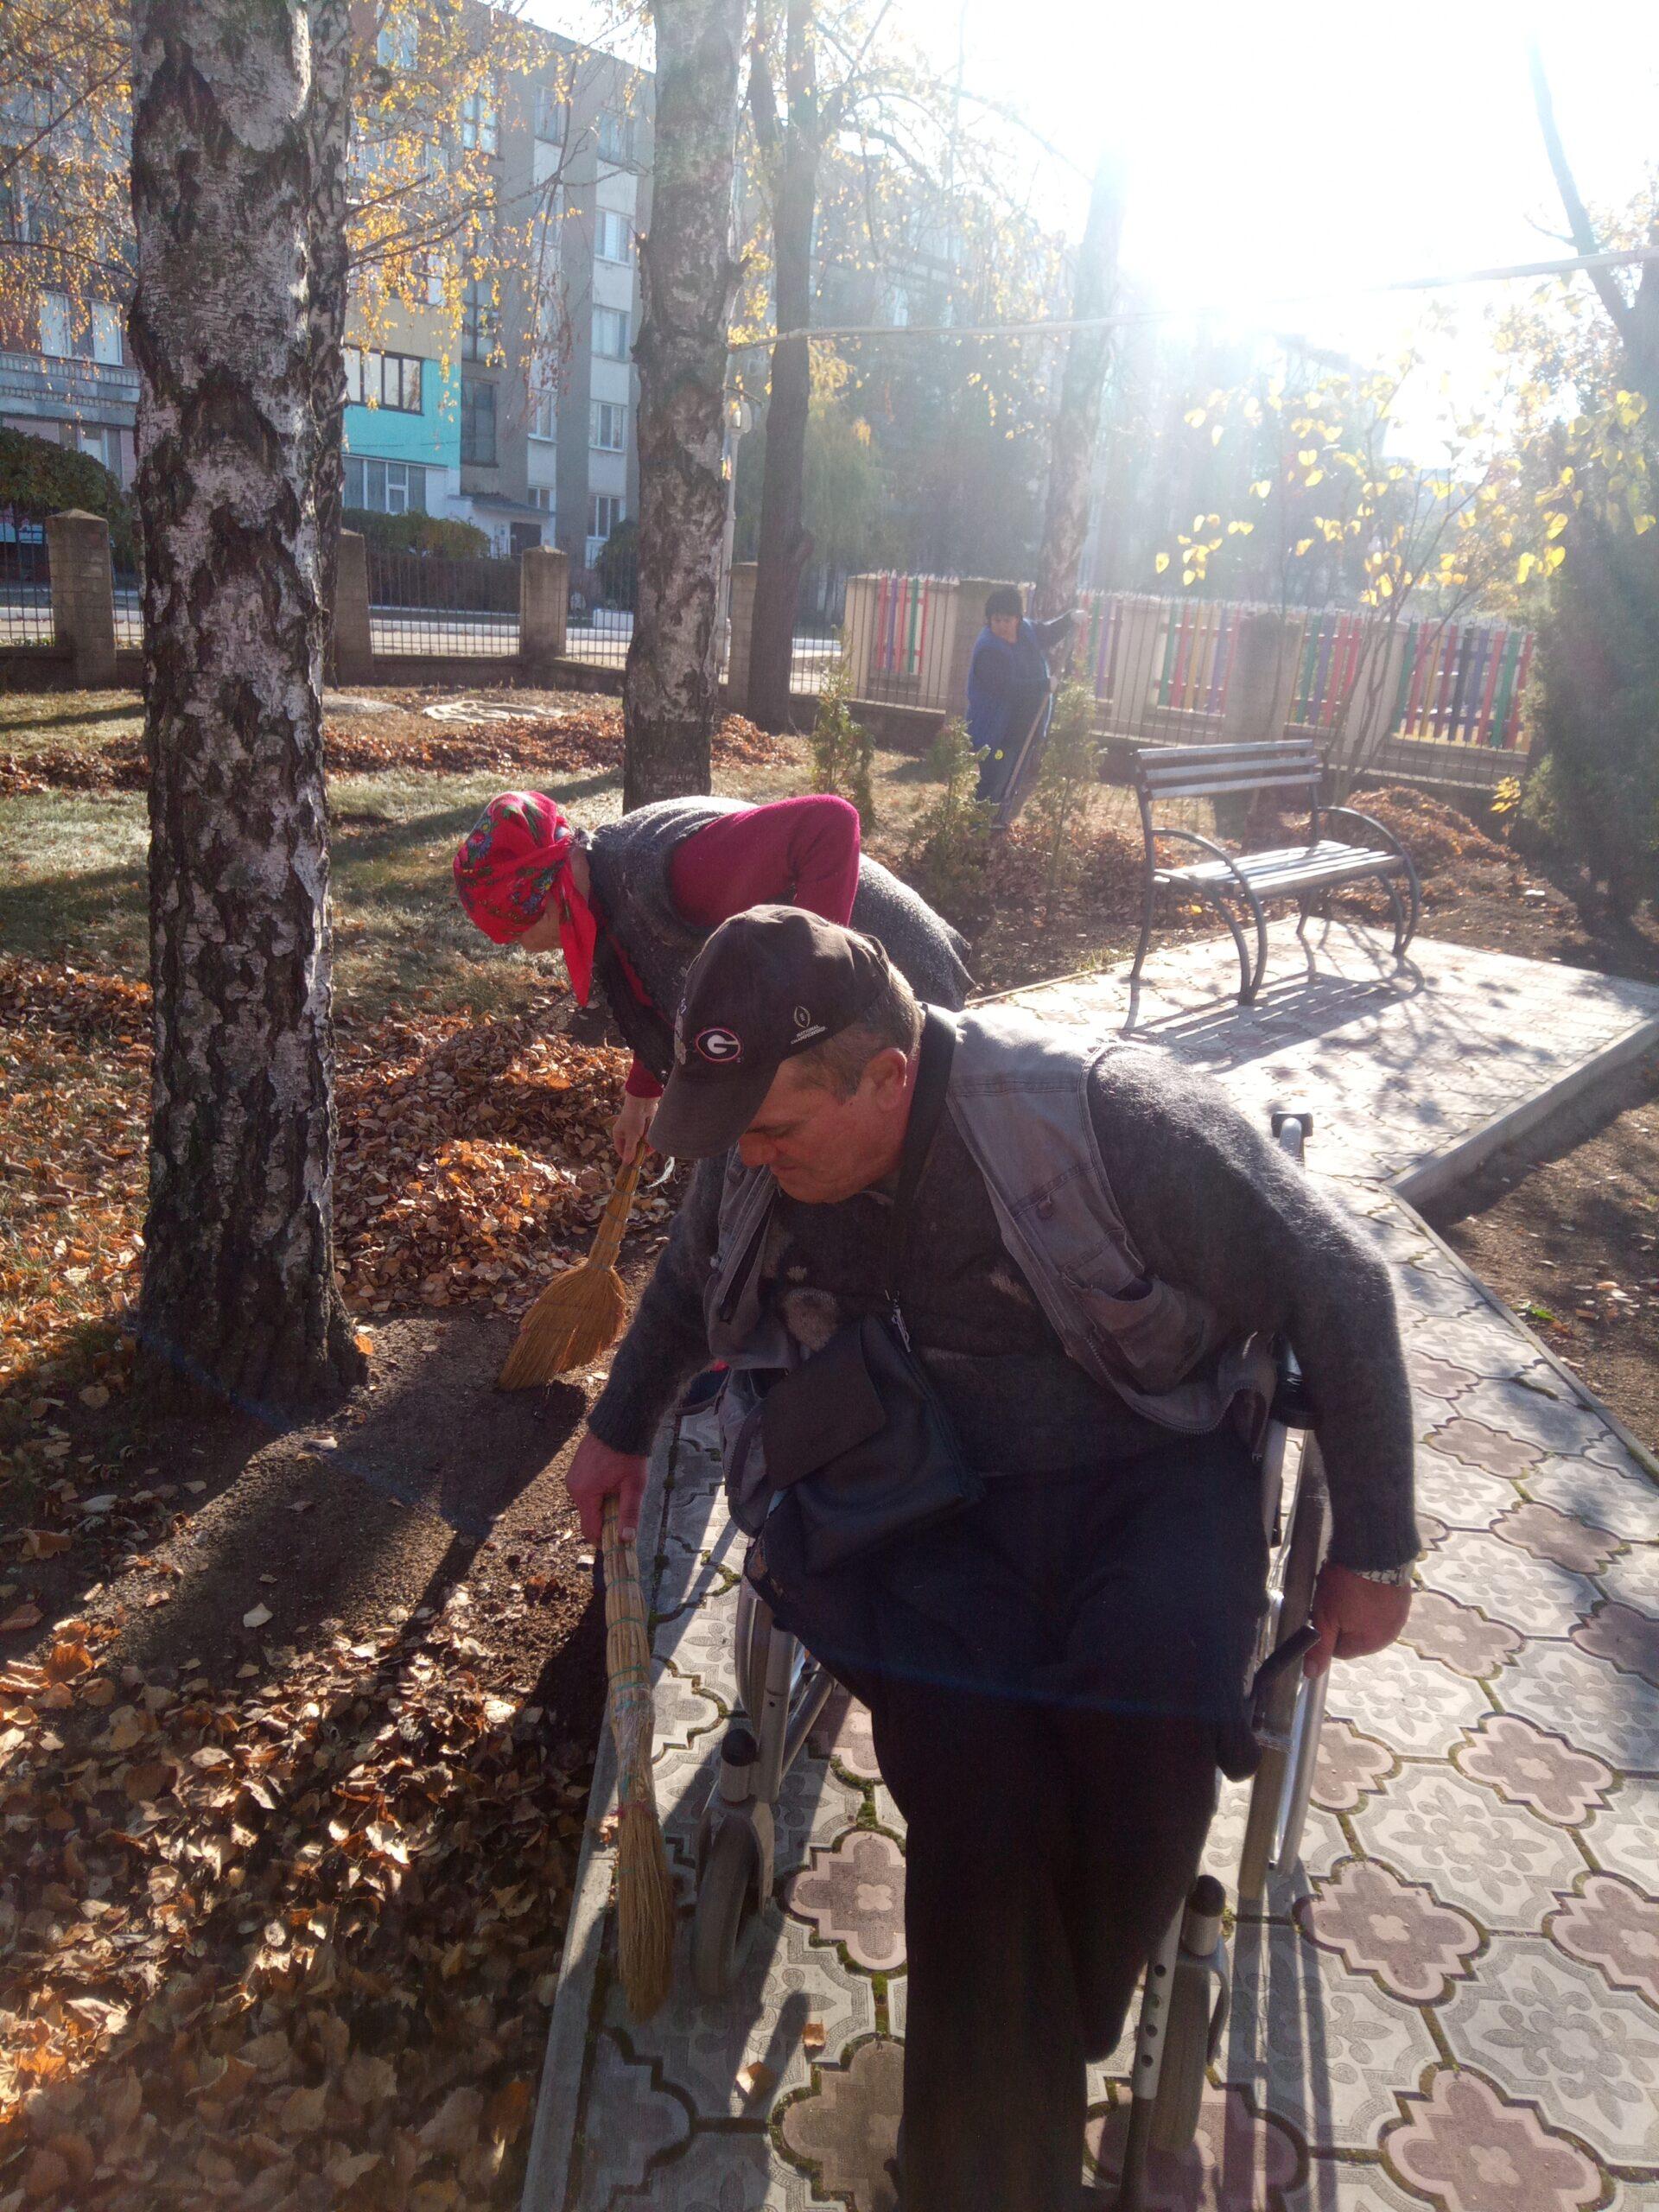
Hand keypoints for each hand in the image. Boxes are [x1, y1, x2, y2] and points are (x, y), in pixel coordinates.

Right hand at [566, 1429, 648, 1545]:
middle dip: (605, 1519)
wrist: (620, 1421)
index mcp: (584, 1494)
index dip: (603, 1540)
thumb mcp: (634, 1485)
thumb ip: (629, 1514)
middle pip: (588, 1516)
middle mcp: (573, 1487)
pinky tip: (612, 1480)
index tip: (618, 1543)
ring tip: (620, 1490)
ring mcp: (572, 1476)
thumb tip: (626, 1540)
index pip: (589, 1529)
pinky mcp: (576, 1467)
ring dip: (602, 1504)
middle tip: (625, 1511)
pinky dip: (598, 1492)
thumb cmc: (628, 1454)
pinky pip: (585, 1489)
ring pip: (587, 1502)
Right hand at [612, 1092, 656, 1163]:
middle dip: (639, 1151)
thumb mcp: (631, 1136)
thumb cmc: (633, 1118)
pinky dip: (650, 1139)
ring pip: (642, 1144)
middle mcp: (627, 1133)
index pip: (621, 1150)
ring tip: (648, 1140)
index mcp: (619, 1134)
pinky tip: (652, 1139)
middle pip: (633, 1148)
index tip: (634, 1164)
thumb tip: (627, 1163)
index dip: (627, 1157)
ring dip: (646, 1144)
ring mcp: (637, 1130)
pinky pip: (648, 1138)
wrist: (644, 1102)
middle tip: (644, 1154)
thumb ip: (630, 1150)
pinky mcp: (646, 1128)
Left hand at [1304, 1561, 1411, 1676]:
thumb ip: (1319, 1647)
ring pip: (1366, 1617)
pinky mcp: (1403, 1595)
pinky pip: (1380, 1602)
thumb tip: (1312, 1674)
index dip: (1327, 1631)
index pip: (1339, 1650)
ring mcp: (1399, 1614)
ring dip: (1356, 1606)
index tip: (1323, 1612)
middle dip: (1341, 1618)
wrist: (1373, 1549)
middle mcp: (1390, 1634)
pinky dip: (1370, 1594)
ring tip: (1347, 1585)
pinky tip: (1361, 1579)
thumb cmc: (1347, 1585)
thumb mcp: (1325, 1618)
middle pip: (1354, 1634)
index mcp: (1371, 1644)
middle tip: (1333, 1596)